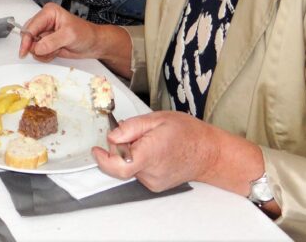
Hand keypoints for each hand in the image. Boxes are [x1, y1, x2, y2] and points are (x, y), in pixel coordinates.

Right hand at [17, 2, 98, 61]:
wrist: (93, 44)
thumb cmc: (86, 34)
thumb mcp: (69, 35)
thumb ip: (52, 41)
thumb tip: (37, 47)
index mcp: (49, 12)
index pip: (31, 26)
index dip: (27, 39)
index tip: (24, 51)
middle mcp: (45, 21)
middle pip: (29, 36)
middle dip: (38, 47)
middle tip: (50, 50)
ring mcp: (45, 33)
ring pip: (33, 46)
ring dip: (44, 52)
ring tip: (57, 49)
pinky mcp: (46, 43)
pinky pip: (38, 52)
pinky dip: (46, 56)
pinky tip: (57, 52)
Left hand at [94, 111, 221, 191]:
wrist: (209, 153)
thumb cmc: (188, 133)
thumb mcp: (158, 119)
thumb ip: (132, 127)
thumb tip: (112, 136)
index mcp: (151, 153)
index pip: (119, 166)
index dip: (103, 159)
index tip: (96, 149)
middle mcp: (151, 172)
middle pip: (120, 164)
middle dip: (119, 148)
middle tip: (133, 135)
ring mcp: (153, 182)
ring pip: (128, 167)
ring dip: (130, 154)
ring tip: (149, 142)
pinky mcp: (155, 186)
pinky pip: (137, 172)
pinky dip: (138, 161)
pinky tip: (153, 152)